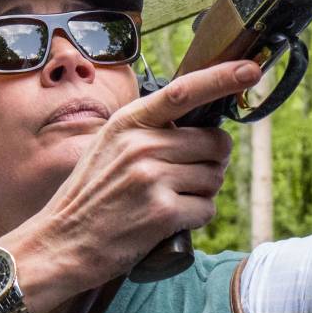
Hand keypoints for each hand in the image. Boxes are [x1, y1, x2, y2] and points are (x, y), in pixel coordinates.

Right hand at [3, 59, 257, 308]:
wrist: (60, 243)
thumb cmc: (89, 197)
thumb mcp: (108, 147)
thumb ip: (148, 131)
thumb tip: (203, 129)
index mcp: (128, 123)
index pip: (183, 91)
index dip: (221, 78)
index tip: (250, 69)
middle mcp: (141, 145)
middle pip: (214, 143)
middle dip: (210, 162)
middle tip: (183, 178)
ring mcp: (152, 178)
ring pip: (214, 178)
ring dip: (202, 192)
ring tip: (167, 200)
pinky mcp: (162, 212)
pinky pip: (207, 209)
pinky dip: (195, 218)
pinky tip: (168, 221)